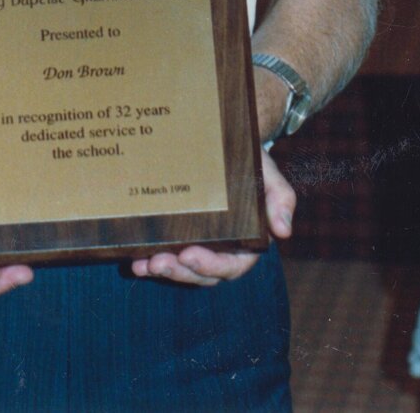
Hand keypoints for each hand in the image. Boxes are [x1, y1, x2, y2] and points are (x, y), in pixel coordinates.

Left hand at [129, 148, 294, 286]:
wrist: (228, 145)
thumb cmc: (253, 163)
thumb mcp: (269, 175)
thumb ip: (281, 199)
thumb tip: (284, 231)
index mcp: (247, 243)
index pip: (231, 264)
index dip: (211, 265)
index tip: (190, 254)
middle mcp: (222, 250)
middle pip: (202, 274)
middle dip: (180, 272)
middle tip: (158, 262)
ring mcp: (200, 246)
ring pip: (182, 270)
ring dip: (163, 270)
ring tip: (143, 264)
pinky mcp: (180, 238)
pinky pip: (168, 255)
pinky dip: (151, 262)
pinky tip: (135, 260)